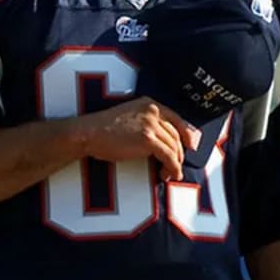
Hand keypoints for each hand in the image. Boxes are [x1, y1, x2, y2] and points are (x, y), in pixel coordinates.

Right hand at [75, 97, 199, 181]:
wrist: (89, 132)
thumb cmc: (103, 129)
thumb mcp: (128, 116)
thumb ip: (145, 122)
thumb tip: (160, 141)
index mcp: (149, 104)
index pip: (175, 118)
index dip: (186, 133)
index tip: (190, 145)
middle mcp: (153, 111)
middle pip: (176, 135)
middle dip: (179, 153)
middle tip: (176, 166)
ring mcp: (151, 124)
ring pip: (174, 147)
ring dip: (175, 163)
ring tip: (170, 174)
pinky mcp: (148, 139)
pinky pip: (169, 157)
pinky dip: (173, 168)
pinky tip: (169, 175)